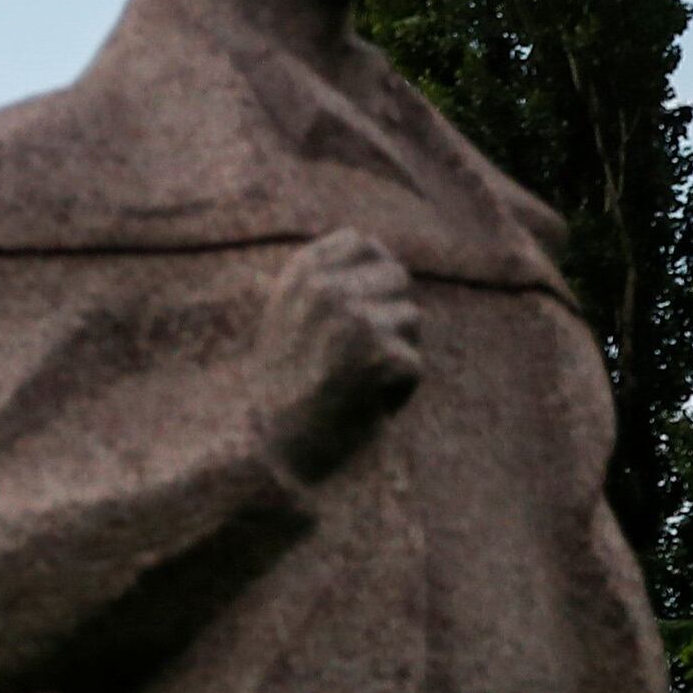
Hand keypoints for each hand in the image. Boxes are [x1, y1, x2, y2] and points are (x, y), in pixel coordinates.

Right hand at [254, 228, 421, 477]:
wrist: (278, 451)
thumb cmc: (287, 387)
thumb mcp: (290, 316)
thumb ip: (323, 280)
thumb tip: (374, 246)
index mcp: (299, 274)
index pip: (362, 242)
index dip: (372, 273)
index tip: (361, 307)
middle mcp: (325, 290)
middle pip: (396, 277)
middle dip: (388, 314)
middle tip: (354, 357)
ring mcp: (355, 322)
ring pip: (412, 319)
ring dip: (395, 353)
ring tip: (355, 382)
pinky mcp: (382, 357)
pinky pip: (414, 364)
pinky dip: (398, 392)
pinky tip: (364, 406)